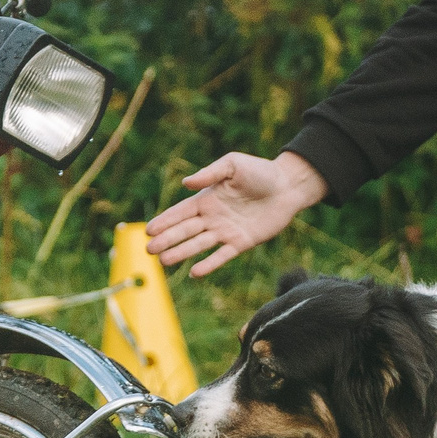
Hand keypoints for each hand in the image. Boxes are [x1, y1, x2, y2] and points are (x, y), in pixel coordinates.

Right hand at [146, 151, 328, 275]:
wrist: (288, 186)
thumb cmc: (260, 171)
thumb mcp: (233, 165)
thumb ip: (210, 173)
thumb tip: (186, 184)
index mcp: (207, 198)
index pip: (181, 212)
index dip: (165, 221)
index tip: (148, 231)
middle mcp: (213, 217)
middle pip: (185, 230)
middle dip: (167, 240)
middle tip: (148, 250)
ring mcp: (227, 231)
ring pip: (199, 244)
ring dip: (181, 253)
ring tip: (163, 262)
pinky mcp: (242, 242)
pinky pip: (223, 255)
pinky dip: (209, 264)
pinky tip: (195, 273)